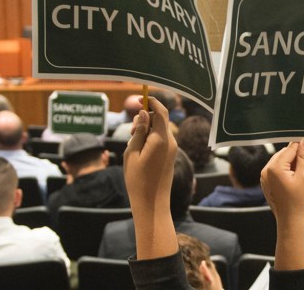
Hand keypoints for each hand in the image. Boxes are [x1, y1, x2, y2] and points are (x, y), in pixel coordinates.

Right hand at [123, 96, 178, 259]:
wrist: (152, 204)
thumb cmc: (138, 180)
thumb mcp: (132, 153)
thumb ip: (139, 131)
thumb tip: (145, 113)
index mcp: (160, 140)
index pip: (160, 111)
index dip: (150, 101)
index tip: (138, 99)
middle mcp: (170, 142)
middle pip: (160, 118)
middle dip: (145, 117)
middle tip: (131, 132)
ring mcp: (172, 149)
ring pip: (160, 129)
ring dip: (147, 128)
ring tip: (133, 142)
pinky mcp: (170, 156)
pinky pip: (161, 139)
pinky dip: (151, 137)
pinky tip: (139, 149)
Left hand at [260, 138, 303, 222]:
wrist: (290, 219)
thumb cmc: (299, 200)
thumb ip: (303, 157)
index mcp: (274, 167)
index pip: (289, 149)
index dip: (300, 146)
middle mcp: (265, 169)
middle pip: (283, 153)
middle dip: (295, 156)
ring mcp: (263, 176)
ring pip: (279, 161)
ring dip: (290, 163)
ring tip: (298, 176)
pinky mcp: (265, 181)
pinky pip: (275, 169)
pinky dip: (284, 170)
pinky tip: (292, 180)